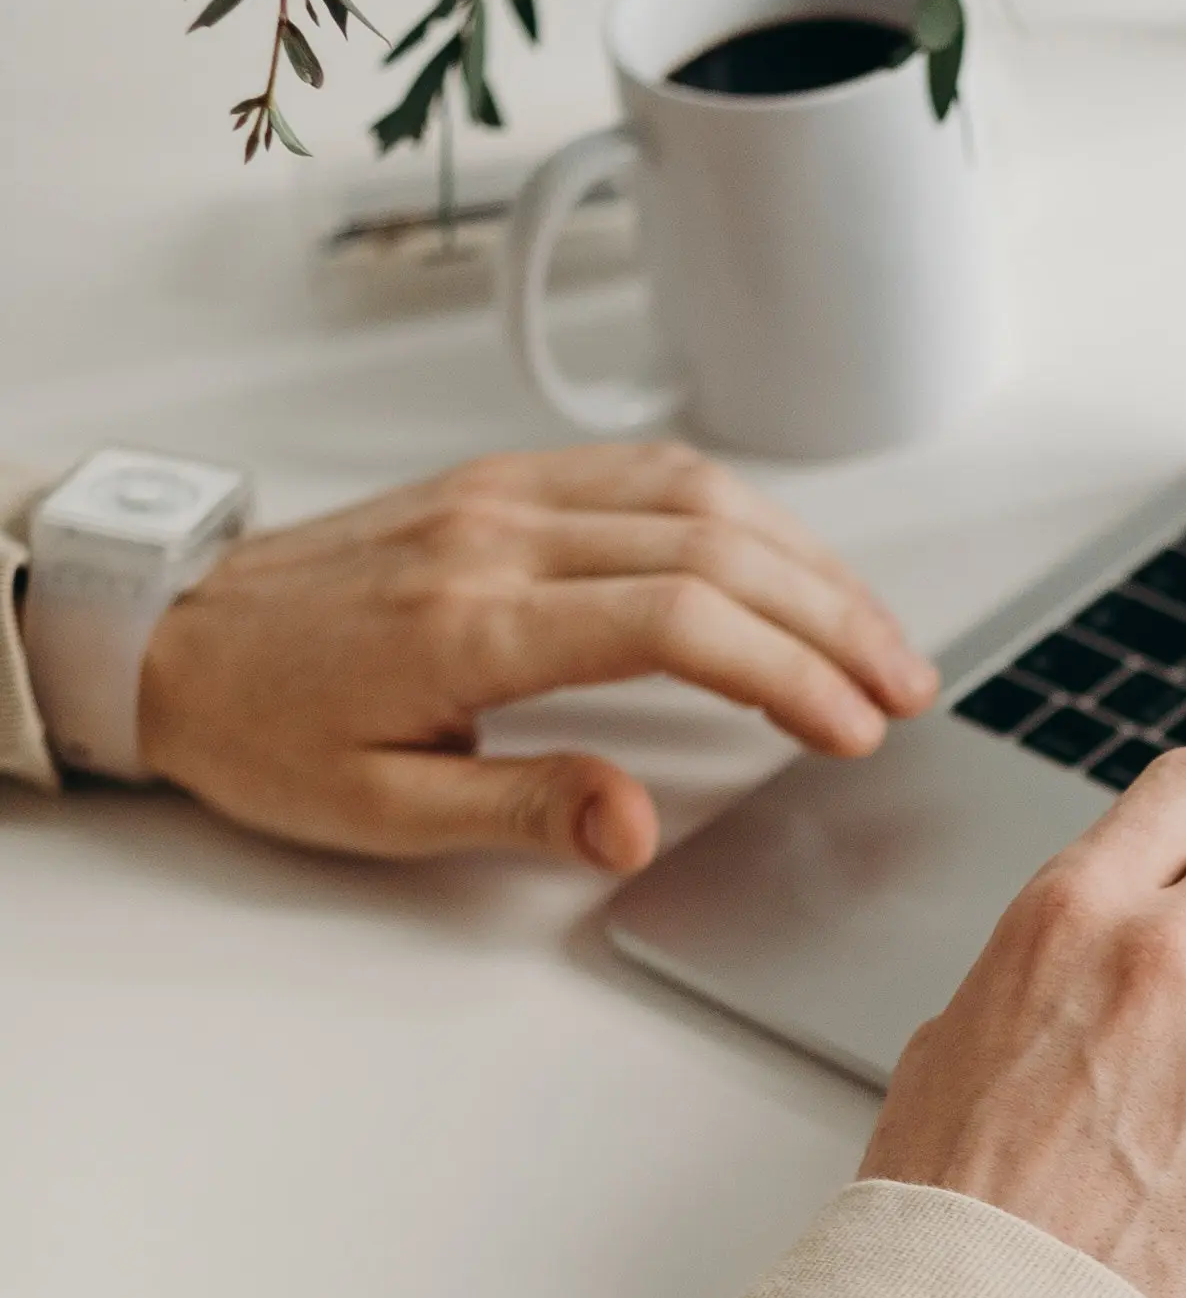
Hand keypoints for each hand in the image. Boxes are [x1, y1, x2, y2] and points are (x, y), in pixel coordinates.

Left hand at [134, 438, 938, 870]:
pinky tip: (787, 563)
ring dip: (805, 559)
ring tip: (874, 633)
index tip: (852, 727)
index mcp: (472, 622)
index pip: (678, 621)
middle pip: (715, 547)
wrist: (169, 638)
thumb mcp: (378, 811)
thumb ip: (521, 810)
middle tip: (905, 688)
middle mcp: (499, 536)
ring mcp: (503, 495)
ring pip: (697, 494)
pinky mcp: (502, 482)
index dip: (787, 672)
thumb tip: (638, 825)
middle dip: (832, 617)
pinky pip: (649, 472)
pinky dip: (742, 514)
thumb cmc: (264, 729)